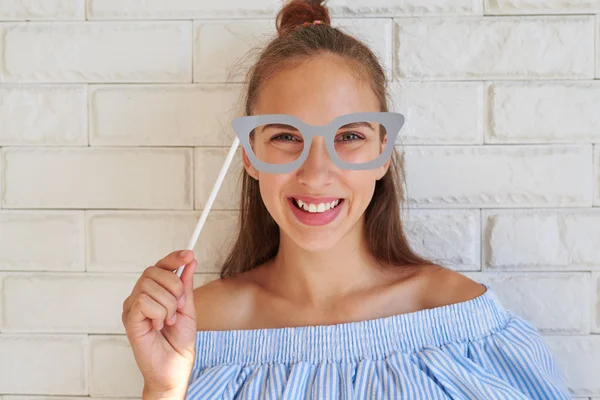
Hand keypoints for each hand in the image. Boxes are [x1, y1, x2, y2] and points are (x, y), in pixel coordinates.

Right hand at [122, 250, 197, 394]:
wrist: (176, 365)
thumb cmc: (179, 341)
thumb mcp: (187, 307)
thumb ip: (185, 284)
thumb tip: (190, 261)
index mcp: (154, 292)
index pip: (160, 266)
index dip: (174, 258)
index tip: (189, 254)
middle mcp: (140, 296)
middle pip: (154, 271)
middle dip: (174, 286)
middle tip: (178, 307)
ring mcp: (132, 307)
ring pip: (149, 286)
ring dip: (167, 305)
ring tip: (168, 321)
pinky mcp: (129, 318)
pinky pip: (143, 301)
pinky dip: (158, 313)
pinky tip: (157, 326)